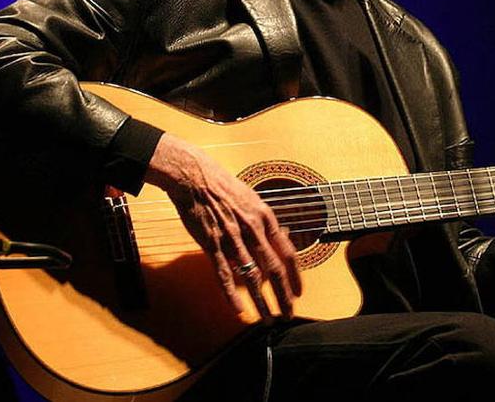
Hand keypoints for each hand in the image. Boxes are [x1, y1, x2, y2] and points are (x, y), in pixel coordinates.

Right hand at [145, 132, 301, 321]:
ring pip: (252, 276)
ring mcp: (232, 238)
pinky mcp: (212, 244)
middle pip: (274, 269)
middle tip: (288, 313)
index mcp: (265, 218)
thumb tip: (274, 241)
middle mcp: (253, 229)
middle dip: (284, 295)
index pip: (287, 252)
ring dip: (261, 301)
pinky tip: (238, 311)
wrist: (195, 176)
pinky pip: (224, 274)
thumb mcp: (251, 200)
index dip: (295, 276)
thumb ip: (262, 223)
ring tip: (268, 319)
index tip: (299, 293)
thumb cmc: (223, 187)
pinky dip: (231, 295)